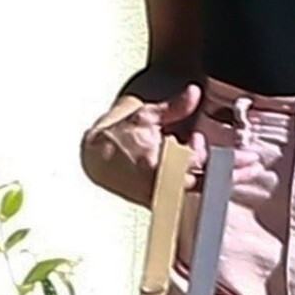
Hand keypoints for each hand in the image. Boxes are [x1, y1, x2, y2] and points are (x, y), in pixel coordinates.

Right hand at [79, 83, 203, 207]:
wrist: (96, 156)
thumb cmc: (120, 136)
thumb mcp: (148, 115)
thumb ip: (176, 106)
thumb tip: (194, 92)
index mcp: (156, 159)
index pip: (193, 162)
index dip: (199, 149)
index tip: (194, 138)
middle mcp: (155, 180)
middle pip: (194, 180)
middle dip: (196, 163)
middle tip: (188, 149)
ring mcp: (154, 193)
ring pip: (186, 191)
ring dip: (189, 175)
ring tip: (178, 160)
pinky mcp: (151, 201)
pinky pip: (175, 198)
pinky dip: (178, 185)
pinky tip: (171, 171)